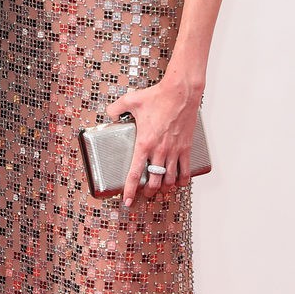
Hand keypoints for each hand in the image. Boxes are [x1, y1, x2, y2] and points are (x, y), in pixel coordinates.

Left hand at [104, 78, 200, 208]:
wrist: (181, 92)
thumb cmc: (157, 96)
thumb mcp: (129, 101)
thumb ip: (115, 109)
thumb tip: (109, 114)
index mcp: (144, 143)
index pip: (134, 174)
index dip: (129, 191)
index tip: (127, 201)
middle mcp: (159, 151)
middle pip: (153, 182)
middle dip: (147, 193)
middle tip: (144, 195)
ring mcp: (174, 151)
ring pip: (170, 180)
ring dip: (164, 189)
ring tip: (160, 190)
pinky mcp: (186, 148)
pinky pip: (186, 171)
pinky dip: (182, 181)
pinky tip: (179, 183)